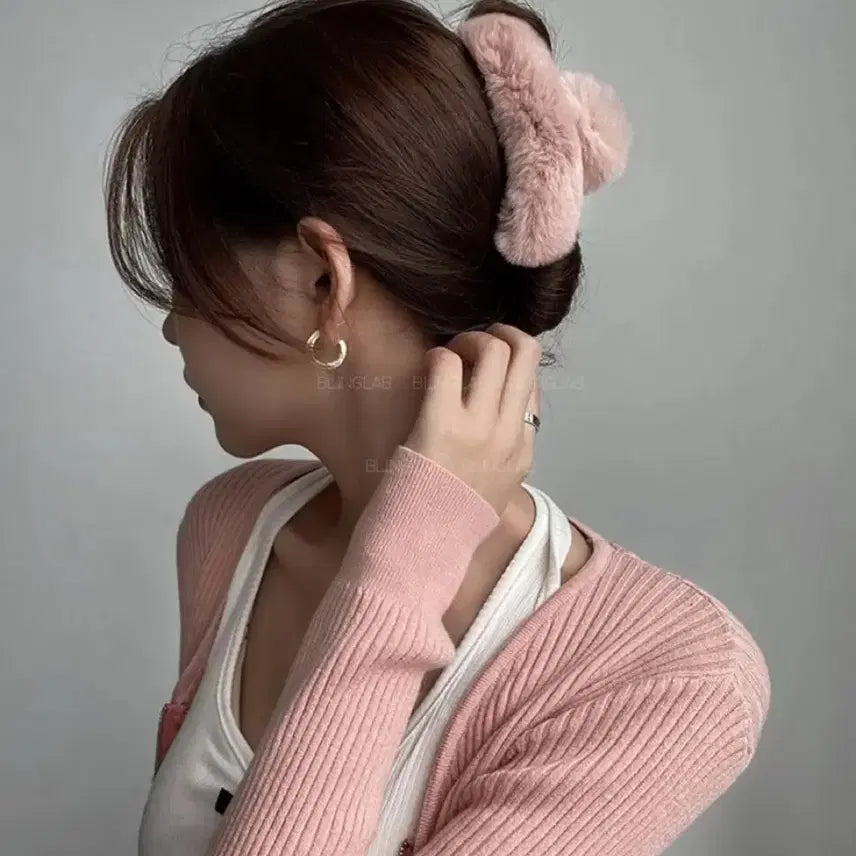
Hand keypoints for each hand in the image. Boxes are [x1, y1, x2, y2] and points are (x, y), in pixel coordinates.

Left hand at [404, 323, 540, 516]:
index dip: (506, 367)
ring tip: (446, 359)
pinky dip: (435, 356)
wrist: (417, 554)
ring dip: (466, 341)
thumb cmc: (444, 524)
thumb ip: (498, 460)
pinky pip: (447, 363)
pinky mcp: (442, 425)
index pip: (532, 385)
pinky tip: (424, 372)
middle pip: (526, 352)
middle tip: (468, 348)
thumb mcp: (491, 496)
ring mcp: (480, 429)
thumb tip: (492, 425)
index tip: (479, 374)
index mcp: (522, 453)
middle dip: (497, 335)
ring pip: (494, 349)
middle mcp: (509, 435)